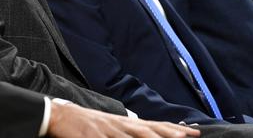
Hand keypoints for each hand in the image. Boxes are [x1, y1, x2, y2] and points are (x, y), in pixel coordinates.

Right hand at [47, 101, 199, 137]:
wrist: (59, 116)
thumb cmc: (85, 125)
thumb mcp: (109, 128)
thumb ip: (126, 133)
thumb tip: (144, 134)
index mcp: (124, 122)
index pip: (154, 125)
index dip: (174, 129)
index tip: (193, 132)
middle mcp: (119, 124)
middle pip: (148, 129)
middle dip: (168, 134)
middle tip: (187, 137)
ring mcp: (106, 129)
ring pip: (131, 136)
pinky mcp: (92, 136)